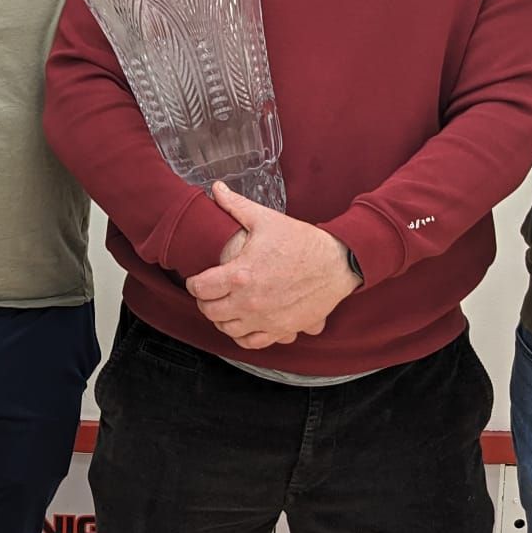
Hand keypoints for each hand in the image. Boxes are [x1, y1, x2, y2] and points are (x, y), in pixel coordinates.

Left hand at [183, 182, 360, 349]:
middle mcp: (250, 302)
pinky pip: (251, 342)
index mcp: (241, 275)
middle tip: (209, 292)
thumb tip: (216, 190)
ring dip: (221, 319)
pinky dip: (242, 335)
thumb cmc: (303, 242)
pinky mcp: (282, 329)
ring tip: (224, 306)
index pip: (200, 288)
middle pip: (210, 311)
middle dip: (204, 301)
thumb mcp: (266, 219)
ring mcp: (266, 319)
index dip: (193, 283)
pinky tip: (242, 323)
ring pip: (227, 329)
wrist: (338, 263)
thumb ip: (236, 206)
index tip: (197, 279)